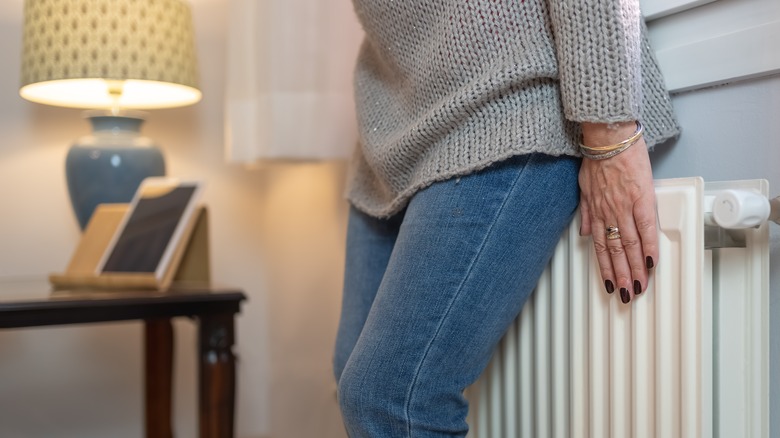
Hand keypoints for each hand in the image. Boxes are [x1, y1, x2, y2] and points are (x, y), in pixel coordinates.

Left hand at [578, 122, 657, 303]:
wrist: (608, 138)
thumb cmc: (597, 158)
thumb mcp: (583, 187)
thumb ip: (585, 211)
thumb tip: (583, 231)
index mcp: (595, 211)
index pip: (599, 246)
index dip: (604, 268)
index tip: (609, 284)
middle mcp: (608, 214)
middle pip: (614, 252)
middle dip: (620, 276)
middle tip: (625, 295)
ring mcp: (624, 208)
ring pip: (628, 245)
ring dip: (634, 269)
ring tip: (638, 287)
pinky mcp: (641, 199)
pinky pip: (645, 228)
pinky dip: (648, 246)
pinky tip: (651, 262)